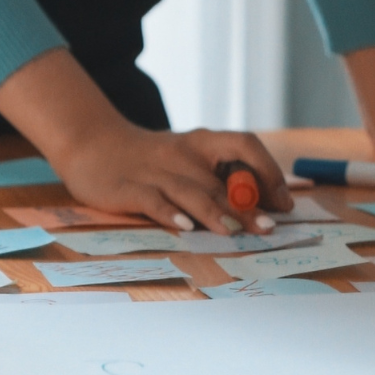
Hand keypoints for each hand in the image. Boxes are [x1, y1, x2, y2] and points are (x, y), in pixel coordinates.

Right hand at [50, 125, 293, 234]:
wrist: (91, 146)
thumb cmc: (151, 161)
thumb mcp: (188, 160)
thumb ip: (220, 179)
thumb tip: (266, 205)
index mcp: (202, 143)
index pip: (244, 145)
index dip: (268, 171)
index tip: (283, 201)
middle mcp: (182, 154)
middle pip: (220, 180)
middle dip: (247, 207)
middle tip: (268, 229)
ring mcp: (154, 171)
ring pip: (190, 191)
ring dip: (214, 212)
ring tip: (234, 231)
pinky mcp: (128, 188)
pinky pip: (153, 201)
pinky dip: (170, 214)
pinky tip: (186, 228)